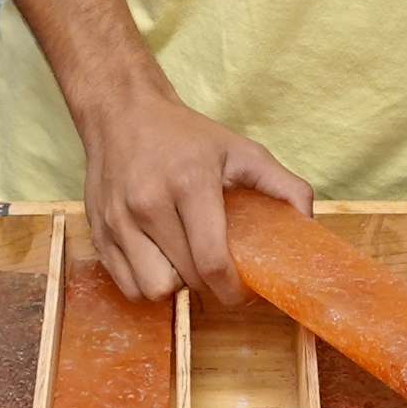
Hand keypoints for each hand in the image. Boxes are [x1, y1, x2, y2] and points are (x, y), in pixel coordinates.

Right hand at [82, 86, 316, 304]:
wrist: (122, 114)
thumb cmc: (186, 136)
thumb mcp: (241, 150)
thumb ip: (283, 185)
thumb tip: (308, 222)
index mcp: (189, 184)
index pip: (212, 261)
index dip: (234, 291)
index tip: (245, 293)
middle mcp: (148, 204)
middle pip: (187, 279)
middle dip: (210, 283)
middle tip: (218, 266)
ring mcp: (118, 220)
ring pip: (154, 289)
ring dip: (176, 284)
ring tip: (185, 260)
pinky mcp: (98, 232)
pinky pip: (128, 286)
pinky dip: (148, 283)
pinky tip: (161, 259)